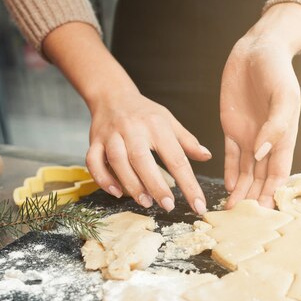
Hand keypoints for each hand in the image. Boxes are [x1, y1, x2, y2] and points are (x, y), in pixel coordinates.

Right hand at [86, 89, 210, 213]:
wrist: (112, 95)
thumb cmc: (145, 113)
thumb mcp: (170, 122)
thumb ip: (187, 141)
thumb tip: (207, 156)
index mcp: (157, 126)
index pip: (176, 158)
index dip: (188, 184)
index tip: (198, 204)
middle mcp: (133, 129)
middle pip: (143, 159)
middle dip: (156, 185)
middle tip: (168, 205)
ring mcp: (111, 135)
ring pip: (118, 161)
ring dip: (131, 184)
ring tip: (145, 202)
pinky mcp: (94, 141)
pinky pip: (93, 161)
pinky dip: (103, 179)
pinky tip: (116, 192)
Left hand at [220, 3, 300, 208]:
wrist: (257, 50)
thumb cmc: (277, 71)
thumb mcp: (283, 96)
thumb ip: (275, 126)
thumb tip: (262, 153)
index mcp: (284, 137)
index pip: (279, 173)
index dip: (273, 193)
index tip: (265, 213)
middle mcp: (267, 142)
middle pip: (261, 178)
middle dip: (254, 199)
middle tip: (244, 221)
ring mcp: (249, 136)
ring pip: (245, 172)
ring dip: (240, 191)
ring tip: (231, 211)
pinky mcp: (231, 128)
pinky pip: (230, 156)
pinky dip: (230, 172)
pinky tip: (227, 187)